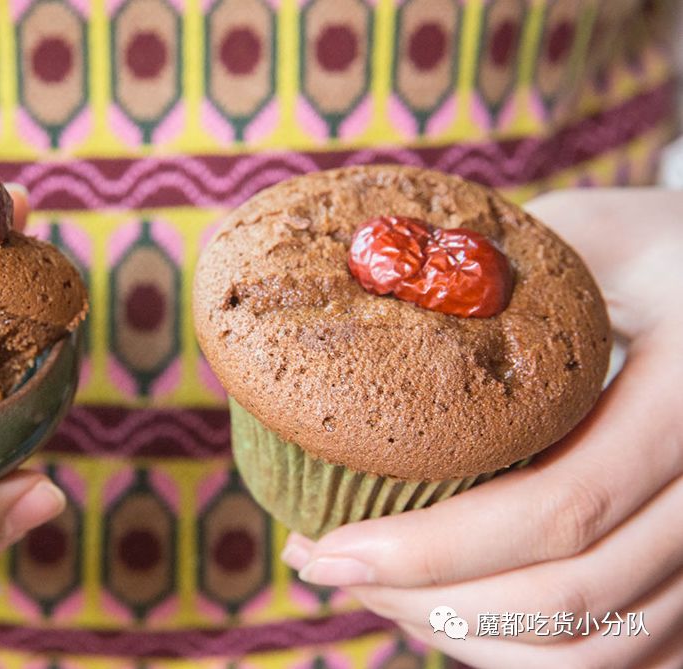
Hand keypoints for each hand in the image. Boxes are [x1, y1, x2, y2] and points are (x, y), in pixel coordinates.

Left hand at [281, 189, 682, 668]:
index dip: (431, 549)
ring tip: (378, 589)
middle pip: (571, 597)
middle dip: (425, 601)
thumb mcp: (596, 231)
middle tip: (327, 568)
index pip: (559, 509)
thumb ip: (495, 260)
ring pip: (599, 647)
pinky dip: (531, 652)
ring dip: (468, 636)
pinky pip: (630, 655)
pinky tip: (455, 610)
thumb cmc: (666, 251)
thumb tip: (369, 283)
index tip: (325, 548)